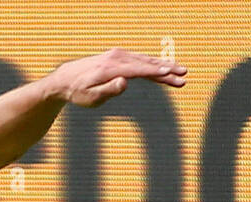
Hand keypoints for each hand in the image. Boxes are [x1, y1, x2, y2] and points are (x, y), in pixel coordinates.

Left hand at [51, 48, 186, 107]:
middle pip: (146, 63)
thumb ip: (108, 91)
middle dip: (167, 69)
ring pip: (145, 60)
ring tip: (180, 72)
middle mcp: (116, 58)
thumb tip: (125, 82)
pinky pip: (140, 60)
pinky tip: (165, 68)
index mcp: (111, 68)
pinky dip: (153, 64)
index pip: (138, 69)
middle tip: (184, 74)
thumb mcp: (90, 97)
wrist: (66, 79)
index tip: (172, 73)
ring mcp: (118, 55)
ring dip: (164, 66)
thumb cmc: (78, 92)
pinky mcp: (118, 57)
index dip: (156, 71)